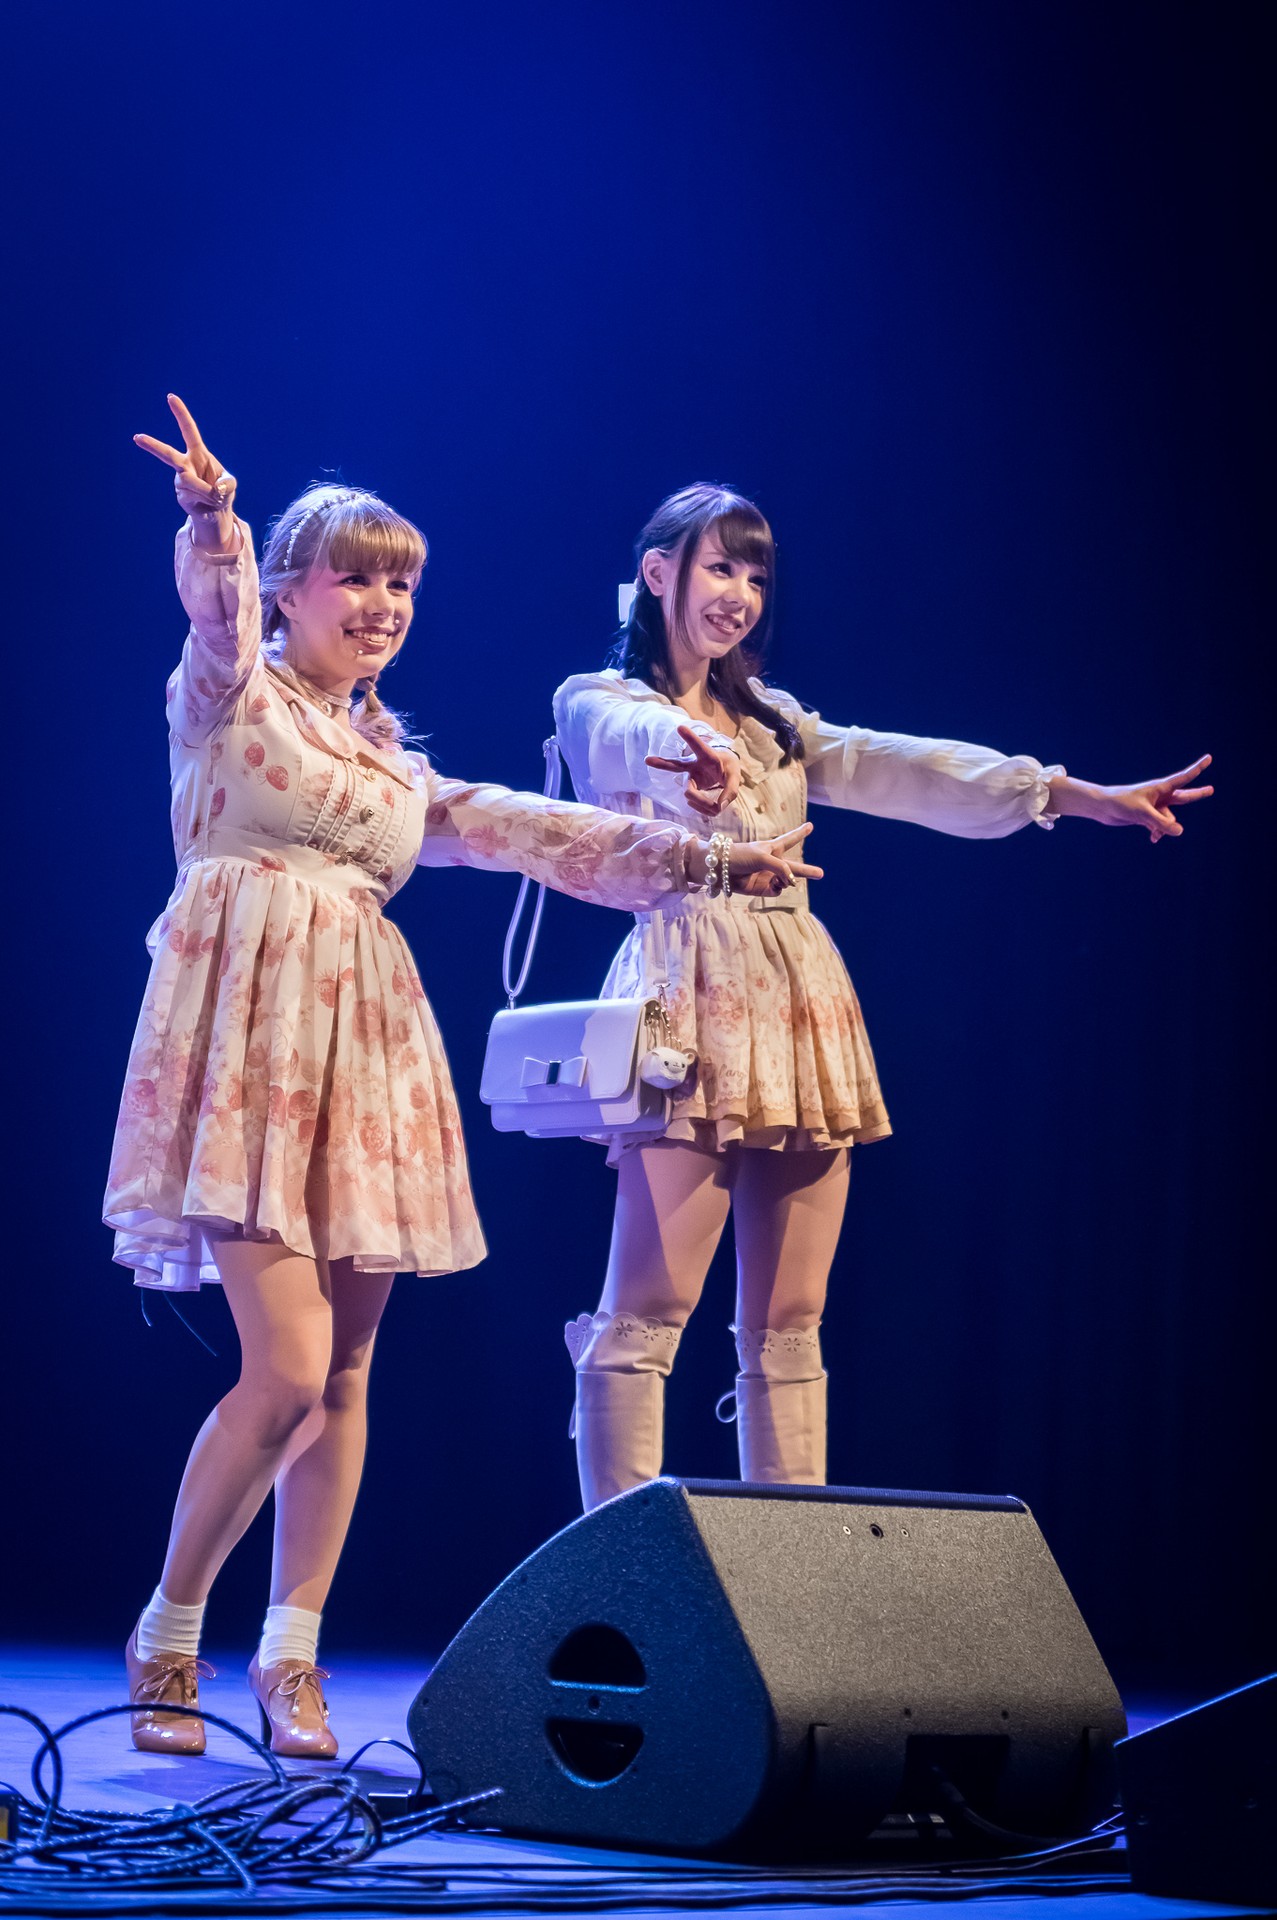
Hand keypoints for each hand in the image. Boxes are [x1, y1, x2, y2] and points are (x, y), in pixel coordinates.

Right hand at [134, 394, 237, 546]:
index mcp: (198, 453)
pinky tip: (207, 502)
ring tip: (214, 497)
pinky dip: (205, 499)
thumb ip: (228, 484)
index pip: (189, 430)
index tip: (171, 397)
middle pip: (167, 454)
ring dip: (206, 490)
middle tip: (137, 437)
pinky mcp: (180, 494)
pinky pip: (193, 495)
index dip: (181, 414)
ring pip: (190, 481)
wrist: (216, 512)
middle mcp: (186, 464)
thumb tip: (216, 489)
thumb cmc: (223, 492)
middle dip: (152, 446)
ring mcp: (181, 479)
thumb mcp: (230, 485)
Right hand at [647, 724, 742, 816]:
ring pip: (689, 794)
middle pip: (676, 765)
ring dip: (705, 804)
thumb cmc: (728, 768)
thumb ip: (730, 791)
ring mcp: (690, 778)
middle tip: (647, 759)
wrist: (724, 770)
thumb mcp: (735, 776)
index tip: (679, 727)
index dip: (690, 738)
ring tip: (717, 807)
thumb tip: (719, 808)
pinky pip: (696, 804)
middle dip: (662, 763)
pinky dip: (706, 809)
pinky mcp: (690, 789)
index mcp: (708, 756)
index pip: (699, 746)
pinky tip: (712, 806)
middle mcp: (694, 765)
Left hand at [729, 823, 822, 896]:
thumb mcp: (763, 857)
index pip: (790, 839)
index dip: (800, 833)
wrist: (721, 870)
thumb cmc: (740, 856)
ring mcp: (769, 876)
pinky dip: (780, 887)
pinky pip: (778, 890)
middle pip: (794, 866)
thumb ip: (781, 868)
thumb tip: (792, 881)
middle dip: (807, 870)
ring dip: (789, 880)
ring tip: (785, 879)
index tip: (810, 826)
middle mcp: (773, 862)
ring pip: (788, 881)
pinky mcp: (763, 888)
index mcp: (773, 848)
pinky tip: (776, 884)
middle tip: (821, 873)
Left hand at [1049, 756, 1213, 840]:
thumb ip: (1162, 823)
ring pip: (1169, 819)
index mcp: (1161, 787)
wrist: (1102, 808)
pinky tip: (1153, 839)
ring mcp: (1155, 806)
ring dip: (1164, 827)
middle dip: (1197, 794)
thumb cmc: (1121, 803)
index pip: (1184, 777)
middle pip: (1184, 797)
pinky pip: (1160, 827)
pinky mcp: (1147, 816)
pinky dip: (1158, 832)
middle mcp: (1160, 796)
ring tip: (1154, 834)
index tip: (1209, 758)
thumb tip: (1179, 831)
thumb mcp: (1143, 814)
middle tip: (1212, 790)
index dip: (1198, 768)